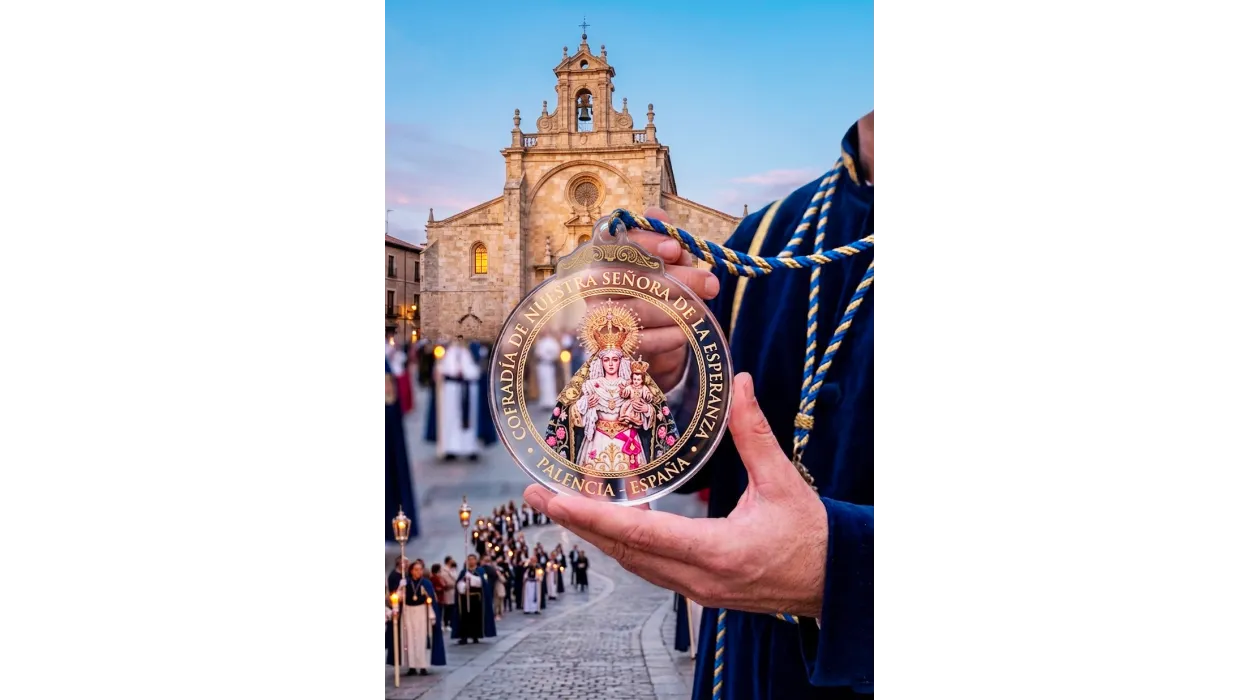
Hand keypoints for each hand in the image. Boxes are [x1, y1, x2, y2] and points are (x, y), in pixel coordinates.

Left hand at [523, 373, 828, 617]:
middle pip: (622, 552)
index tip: (554, 501)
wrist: (836, 583)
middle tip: (535, 496)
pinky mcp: (700, 591)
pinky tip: (607, 527)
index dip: (592, 518)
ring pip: (632, 564)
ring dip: (595, 536)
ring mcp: (697, 590)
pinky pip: (648, 569)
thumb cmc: (813, 537)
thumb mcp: (784, 482)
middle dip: (575, 523)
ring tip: (560, 507)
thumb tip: (739, 384)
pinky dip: (622, 546)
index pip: (640, 535)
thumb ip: (756, 433)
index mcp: (717, 551)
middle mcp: (698, 578)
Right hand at [591, 206, 718, 392]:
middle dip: (676, 281)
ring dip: (676, 310)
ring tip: (701, 309)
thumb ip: (663, 240)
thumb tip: (656, 215)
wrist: (647, 336)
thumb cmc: (657, 288)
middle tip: (711, 285)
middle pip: (632, 278)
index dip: (646, 243)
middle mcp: (590, 283)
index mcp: (601, 255)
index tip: (676, 249)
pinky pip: (640, 340)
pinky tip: (685, 332)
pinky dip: (667, 336)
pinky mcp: (607, 345)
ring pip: (636, 310)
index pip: (616, 242)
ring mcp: (594, 315)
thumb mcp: (666, 263)